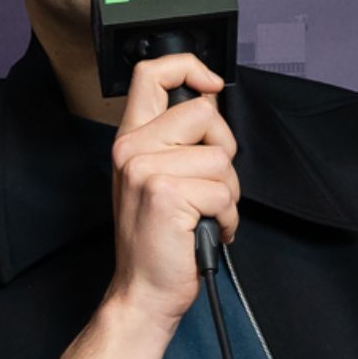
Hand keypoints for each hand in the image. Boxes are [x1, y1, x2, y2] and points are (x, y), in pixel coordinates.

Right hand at [106, 53, 238, 326]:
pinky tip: (207, 230)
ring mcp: (146, 170)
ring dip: (227, 193)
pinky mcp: (166, 194)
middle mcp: (132, 149)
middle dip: (223, 151)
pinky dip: (227, 217)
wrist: (143, 291)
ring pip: (221, 158)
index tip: (210, 84)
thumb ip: (176, 141)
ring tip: (205, 215)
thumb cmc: (157, 240)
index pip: (151, 74)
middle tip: (207, 186)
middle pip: (204, 113)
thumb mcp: (155, 179)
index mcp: (130, 139)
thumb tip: (211, 105)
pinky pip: (223, 191)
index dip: (187, 66)